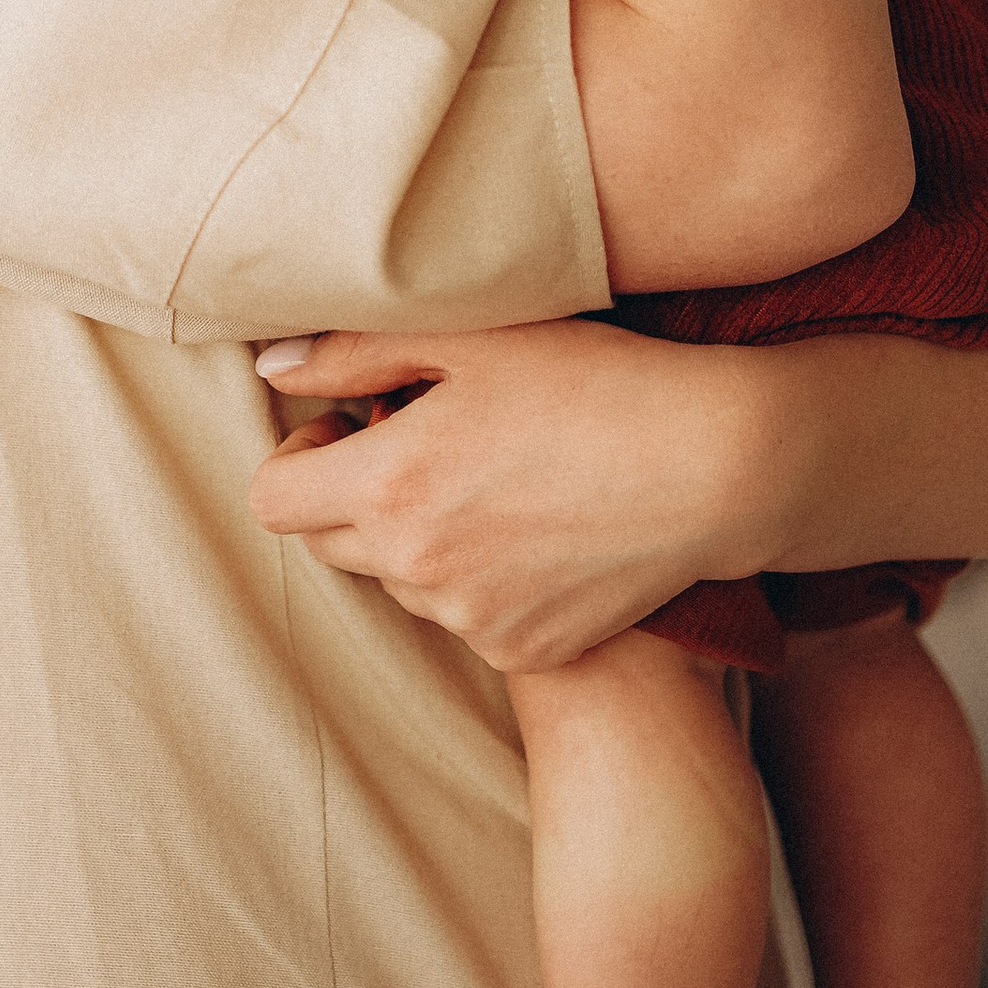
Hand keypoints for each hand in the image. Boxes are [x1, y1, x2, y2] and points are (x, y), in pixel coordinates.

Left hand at [246, 319, 786, 673]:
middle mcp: (419, 568)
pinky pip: (468, 616)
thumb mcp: (470, 336)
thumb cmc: (593, 380)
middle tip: (426, 441)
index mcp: (390, 485)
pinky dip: (484, 578)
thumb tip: (272, 369)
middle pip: (330, 544)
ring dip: (420, 537)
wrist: (715, 467)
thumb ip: (354, 350)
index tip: (350, 422)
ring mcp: (472, 620)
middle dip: (355, 494)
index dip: (299, 457)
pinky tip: (541, 526)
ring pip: (402, 581)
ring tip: (498, 478)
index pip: (273, 500)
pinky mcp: (525, 651)